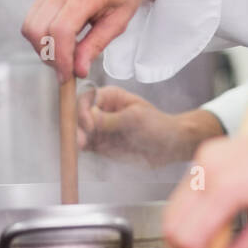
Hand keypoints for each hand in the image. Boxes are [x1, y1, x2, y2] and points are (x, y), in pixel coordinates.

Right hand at [21, 0, 165, 80]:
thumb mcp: (120, 21)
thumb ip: (96, 45)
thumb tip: (78, 70)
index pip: (61, 31)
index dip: (61, 58)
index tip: (68, 75)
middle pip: (38, 30)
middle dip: (49, 56)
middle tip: (67, 68)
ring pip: (30, 26)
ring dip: (43, 47)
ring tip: (66, 53)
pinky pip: (33, 17)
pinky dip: (42, 34)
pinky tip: (63, 38)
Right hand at [77, 86, 224, 165]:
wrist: (170, 146)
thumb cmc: (158, 126)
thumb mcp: (135, 119)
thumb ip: (111, 119)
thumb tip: (90, 117)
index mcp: (110, 96)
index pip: (87, 99)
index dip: (83, 110)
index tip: (88, 122)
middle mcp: (102, 111)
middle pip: (79, 116)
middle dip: (78, 127)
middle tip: (82, 139)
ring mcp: (100, 129)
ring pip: (80, 132)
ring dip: (78, 139)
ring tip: (82, 146)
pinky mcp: (101, 145)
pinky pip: (86, 146)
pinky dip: (83, 149)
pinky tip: (84, 151)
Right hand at [163, 102, 247, 247]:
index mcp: (226, 186)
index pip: (190, 236)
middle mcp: (207, 169)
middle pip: (172, 224)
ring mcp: (203, 159)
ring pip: (174, 210)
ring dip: (180, 239)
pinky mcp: (205, 155)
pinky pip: (185, 194)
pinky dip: (188, 219)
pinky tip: (205, 236)